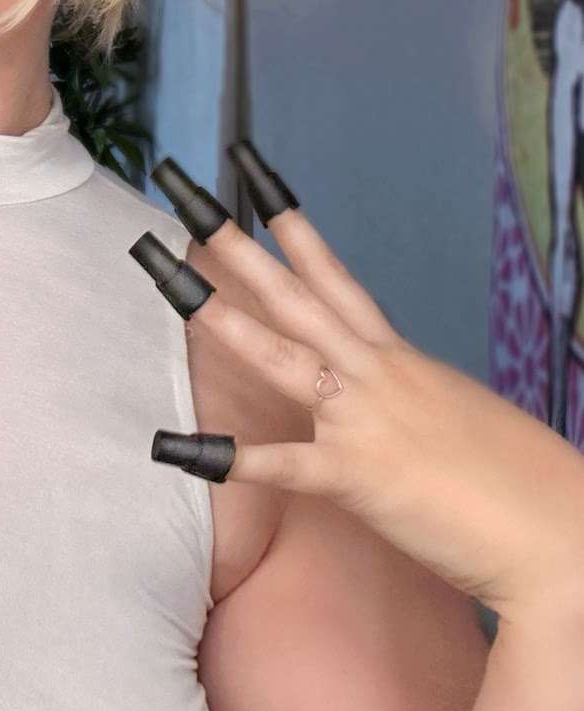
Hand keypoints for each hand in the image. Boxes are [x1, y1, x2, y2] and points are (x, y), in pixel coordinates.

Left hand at [133, 141, 583, 626]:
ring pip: (281, 354)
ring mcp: (365, 420)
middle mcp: (378, 375)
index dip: (293, 229)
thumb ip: (415, 402)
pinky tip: (170, 448)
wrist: (559, 530)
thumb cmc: (520, 483)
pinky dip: (224, 457)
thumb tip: (396, 403)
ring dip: (222, 317)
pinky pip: (280, 464)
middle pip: (295, 295)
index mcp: (400, 360)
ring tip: (167, 280)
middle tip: (185, 196)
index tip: (251, 180)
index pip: (337, 279)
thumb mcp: (458, 419)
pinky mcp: (358, 476)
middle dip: (236, 246)